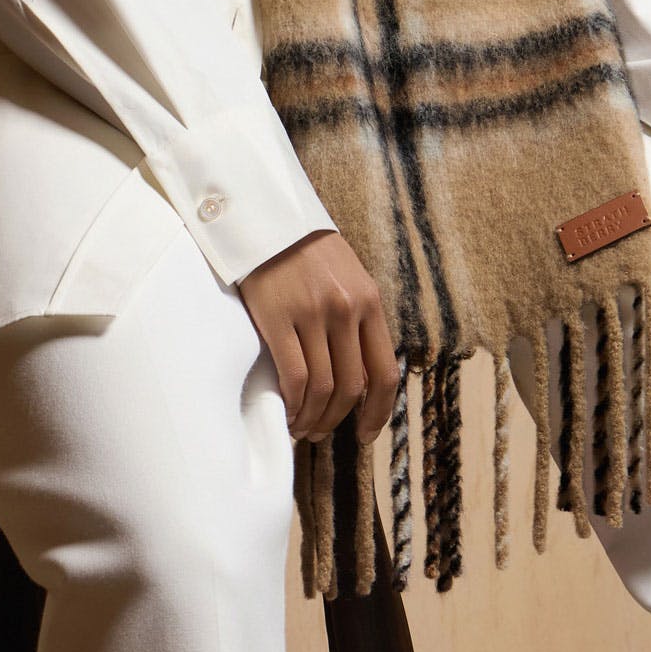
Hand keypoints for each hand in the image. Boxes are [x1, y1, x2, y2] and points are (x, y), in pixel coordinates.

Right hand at [238, 228, 402, 442]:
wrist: (266, 218)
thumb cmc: (306, 253)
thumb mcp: (348, 279)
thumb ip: (358, 320)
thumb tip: (359, 375)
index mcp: (370, 302)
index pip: (384, 372)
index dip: (378, 412)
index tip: (366, 433)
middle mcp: (346, 310)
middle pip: (352, 386)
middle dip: (337, 419)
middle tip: (321, 433)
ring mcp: (312, 314)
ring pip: (322, 387)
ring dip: (312, 418)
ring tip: (301, 427)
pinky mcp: (277, 318)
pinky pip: (293, 377)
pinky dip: (293, 404)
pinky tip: (286, 412)